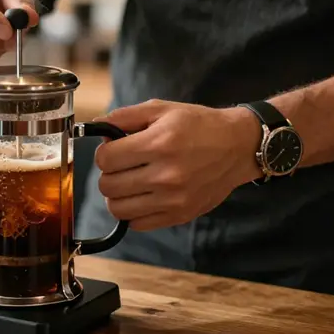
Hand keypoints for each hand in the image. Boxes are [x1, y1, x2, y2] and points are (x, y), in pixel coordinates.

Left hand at [94, 100, 261, 230]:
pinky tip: (144, 195)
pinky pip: (137, 224)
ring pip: (118, 208)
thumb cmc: (198, 125)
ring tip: (130, 181)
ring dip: (117, 195)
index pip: (105, 159)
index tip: (114, 149)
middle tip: (123, 165)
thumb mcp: (161, 109)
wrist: (238, 146)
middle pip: (108, 185)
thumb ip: (123, 117)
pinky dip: (133, 212)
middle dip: (109, 173)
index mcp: (158, 144)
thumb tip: (95, 127)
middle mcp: (165, 175)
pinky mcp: (180, 215)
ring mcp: (173, 199)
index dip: (104, 152)